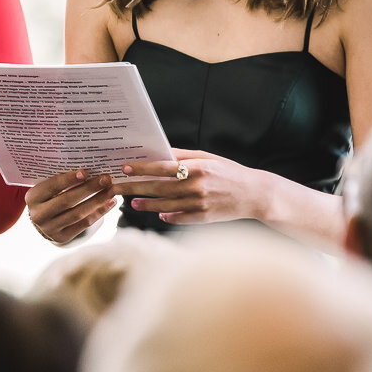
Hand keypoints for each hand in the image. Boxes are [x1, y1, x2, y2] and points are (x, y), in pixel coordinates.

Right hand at [25, 168, 118, 245]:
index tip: (85, 172)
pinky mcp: (62, 237)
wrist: (43, 220)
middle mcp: (38, 214)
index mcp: (33, 197)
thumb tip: (88, 171)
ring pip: (78, 214)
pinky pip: (84, 224)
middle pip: (67, 201)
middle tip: (106, 179)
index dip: (68, 179)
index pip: (52, 186)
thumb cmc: (49, 197)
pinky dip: (99, 213)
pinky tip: (109, 203)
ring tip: (112, 191)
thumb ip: (62, 180)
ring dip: (98, 201)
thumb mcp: (48, 188)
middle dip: (89, 189)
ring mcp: (49, 228)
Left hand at [118, 148, 263, 224]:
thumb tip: (157, 153)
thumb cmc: (228, 171)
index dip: (141, 168)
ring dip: (146, 204)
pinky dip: (168, 216)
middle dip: (135, 188)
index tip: (124, 168)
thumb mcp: (207, 158)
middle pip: (158, 188)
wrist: (254, 194)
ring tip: (132, 203)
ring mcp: (200, 203)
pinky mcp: (204, 217)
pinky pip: (180, 218)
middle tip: (117, 188)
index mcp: (197, 167)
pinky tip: (158, 213)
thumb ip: (183, 156)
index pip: (162, 167)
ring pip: (165, 205)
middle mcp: (197, 185)